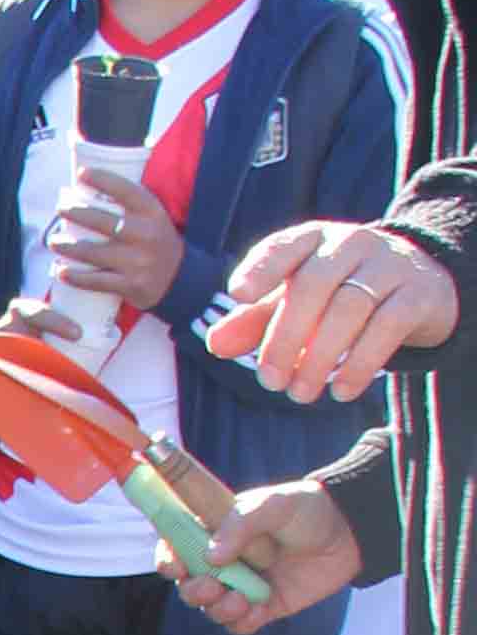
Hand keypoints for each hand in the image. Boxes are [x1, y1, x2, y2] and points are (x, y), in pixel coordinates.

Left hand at [44, 172, 186, 313]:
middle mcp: (145, 235)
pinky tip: (60, 272)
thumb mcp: (153, 217)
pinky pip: (96, 281)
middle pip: (102, 221)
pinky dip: (75, 277)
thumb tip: (90, 190)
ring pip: (93, 253)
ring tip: (53, 242)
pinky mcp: (131, 285)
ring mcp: (137, 262)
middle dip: (76, 213)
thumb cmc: (156, 241)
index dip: (102, 179)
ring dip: (68, 247)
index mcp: (152, 213)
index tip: (81, 174)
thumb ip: (130, 205)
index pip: (125, 190)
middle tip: (60, 208)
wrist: (181, 279)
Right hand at [162, 477, 363, 634]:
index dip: (167, 559)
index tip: (174, 566)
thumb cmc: (308, 509)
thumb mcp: (273, 504)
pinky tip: (256, 610)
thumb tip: (211, 556)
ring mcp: (243, 585)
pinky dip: (241, 622)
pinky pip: (239, 626)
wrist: (350, 532)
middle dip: (192, 590)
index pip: (176, 546)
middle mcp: (224, 561)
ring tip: (240, 599)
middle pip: (188, 584)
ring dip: (217, 608)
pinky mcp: (264, 607)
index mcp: (216, 531)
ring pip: (211, 609)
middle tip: (210, 586)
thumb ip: (241, 523)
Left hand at [207, 215, 458, 403]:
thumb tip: (215, 344)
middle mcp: (351, 245)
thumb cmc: (340, 292)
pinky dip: (361, 363)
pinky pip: (387, 327)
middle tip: (269, 382)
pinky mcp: (416, 295)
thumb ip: (254, 319)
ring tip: (300, 395)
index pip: (284, 247)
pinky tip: (340, 392)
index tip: (238, 293)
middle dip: (286, 337)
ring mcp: (388, 266)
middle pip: (313, 285)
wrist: (419, 286)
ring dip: (320, 357)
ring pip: (350, 307)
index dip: (261, 268)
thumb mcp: (295, 299)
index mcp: (313, 240)